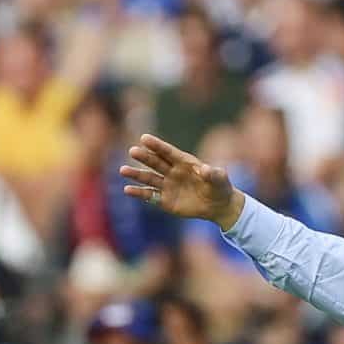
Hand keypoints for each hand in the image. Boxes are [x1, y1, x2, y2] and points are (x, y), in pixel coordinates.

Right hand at [121, 134, 241, 227]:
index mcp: (184, 162)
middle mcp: (172, 171)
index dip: (157, 145)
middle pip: (156, 162)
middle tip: (132, 151)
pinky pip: (150, 196)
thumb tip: (205, 170)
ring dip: (136, 174)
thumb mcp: (220, 179)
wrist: (218, 205)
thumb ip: (213, 174)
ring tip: (123, 170)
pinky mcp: (165, 200)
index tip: (144, 138)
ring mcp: (167, 185)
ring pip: (149, 178)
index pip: (168, 152)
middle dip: (144, 157)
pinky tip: (127, 189)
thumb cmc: (220, 187)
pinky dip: (139, 193)